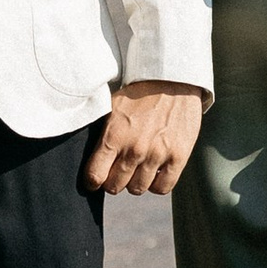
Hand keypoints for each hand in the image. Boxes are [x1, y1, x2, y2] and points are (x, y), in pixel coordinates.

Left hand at [84, 81, 204, 197]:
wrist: (172, 78)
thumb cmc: (139, 92)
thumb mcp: (112, 107)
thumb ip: (102, 133)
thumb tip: (89, 155)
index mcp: (114, 136)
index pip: (95, 176)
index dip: (92, 180)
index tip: (95, 179)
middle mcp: (134, 149)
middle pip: (115, 186)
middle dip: (113, 180)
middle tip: (117, 171)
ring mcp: (157, 155)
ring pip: (138, 189)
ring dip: (135, 181)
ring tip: (137, 168)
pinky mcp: (178, 157)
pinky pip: (163, 187)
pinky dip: (157, 184)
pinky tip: (155, 171)